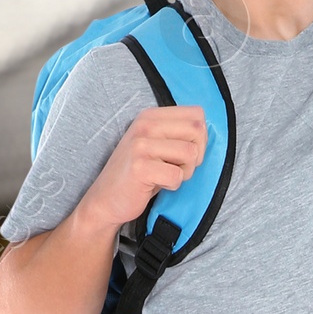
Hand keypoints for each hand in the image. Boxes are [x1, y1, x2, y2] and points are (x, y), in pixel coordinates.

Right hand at [79, 104, 207, 230]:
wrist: (106, 199)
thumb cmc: (139, 174)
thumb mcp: (157, 144)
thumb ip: (178, 132)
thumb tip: (206, 128)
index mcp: (150, 116)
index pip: (197, 114)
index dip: (200, 137)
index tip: (184, 151)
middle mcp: (145, 125)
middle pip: (198, 131)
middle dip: (196, 155)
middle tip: (176, 166)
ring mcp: (140, 145)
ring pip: (191, 153)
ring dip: (185, 172)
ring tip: (164, 175)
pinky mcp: (140, 167)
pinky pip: (177, 175)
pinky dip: (172, 185)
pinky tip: (155, 184)